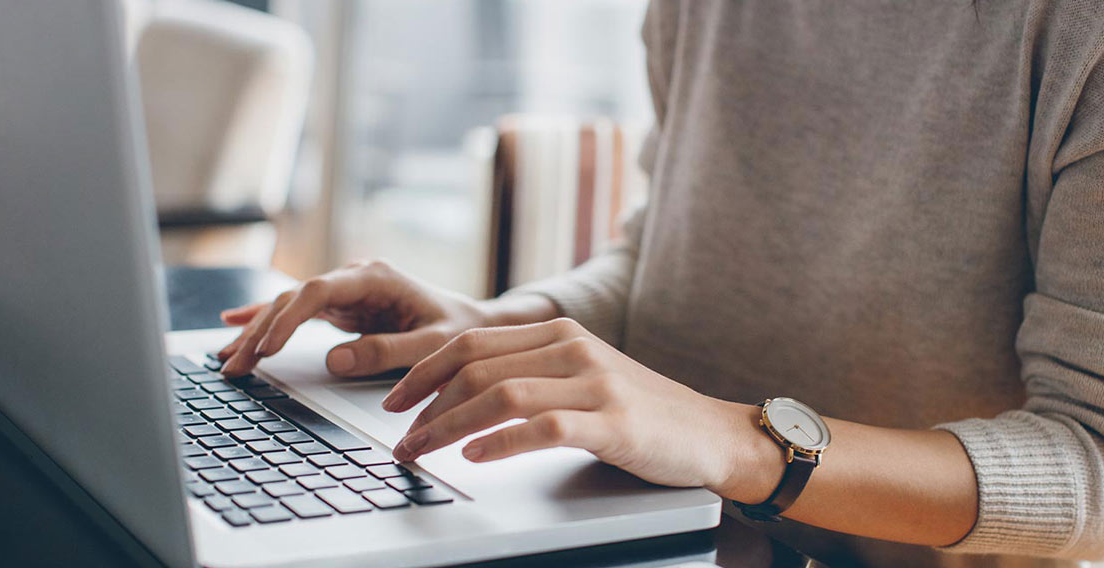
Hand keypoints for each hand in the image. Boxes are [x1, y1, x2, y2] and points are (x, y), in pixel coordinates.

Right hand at [217, 260, 489, 377]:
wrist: (474, 324)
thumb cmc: (459, 332)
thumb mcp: (432, 345)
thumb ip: (387, 352)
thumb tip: (333, 360)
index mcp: (376, 278)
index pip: (318, 291)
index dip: (288, 318)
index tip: (266, 347)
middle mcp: (355, 278)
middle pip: (294, 299)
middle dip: (260, 331)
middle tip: (234, 365)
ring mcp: (346, 291)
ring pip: (288, 306)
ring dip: (256, 331)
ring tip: (227, 359)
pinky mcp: (342, 307)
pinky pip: (297, 312)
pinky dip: (266, 319)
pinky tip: (233, 322)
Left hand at [386, 318, 777, 492]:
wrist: (710, 433)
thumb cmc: (640, 412)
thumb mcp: (582, 377)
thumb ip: (532, 373)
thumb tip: (461, 394)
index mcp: (560, 333)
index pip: (472, 342)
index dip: (423, 371)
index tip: (394, 401)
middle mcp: (573, 349)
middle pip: (476, 366)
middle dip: (425, 403)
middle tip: (399, 437)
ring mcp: (595, 383)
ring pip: (501, 394)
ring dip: (449, 426)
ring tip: (422, 450)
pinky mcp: (613, 422)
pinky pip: (543, 427)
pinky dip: (501, 442)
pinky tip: (475, 456)